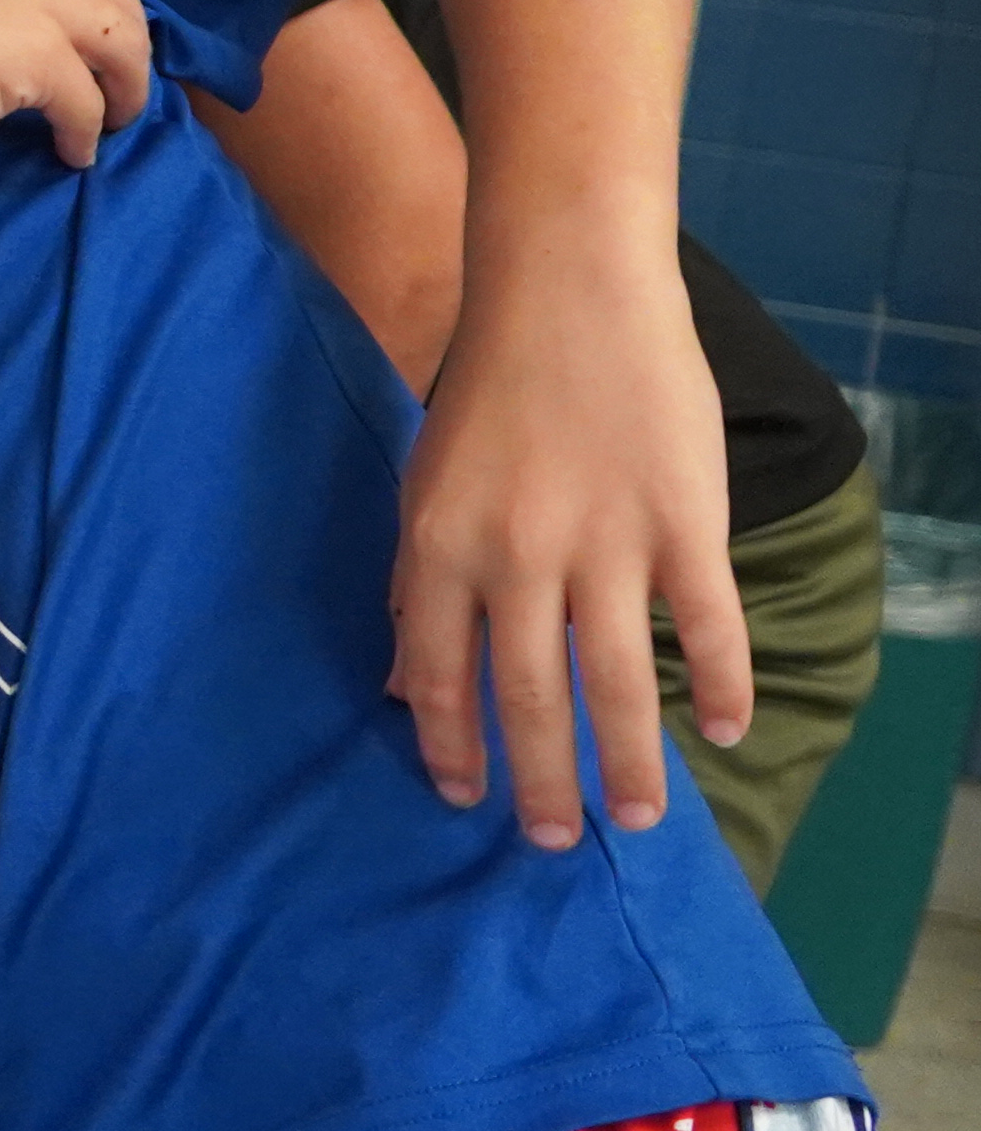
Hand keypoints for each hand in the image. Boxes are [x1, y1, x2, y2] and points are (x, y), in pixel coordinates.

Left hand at [393, 248, 743, 848]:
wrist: (567, 289)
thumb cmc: (488, 387)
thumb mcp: (424, 482)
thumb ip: (419, 581)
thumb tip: (406, 684)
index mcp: (440, 547)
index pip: (436, 675)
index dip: (450, 744)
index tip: (463, 798)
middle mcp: (516, 556)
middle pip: (527, 697)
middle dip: (539, 779)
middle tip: (554, 841)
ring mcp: (606, 540)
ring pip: (618, 681)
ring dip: (630, 760)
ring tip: (637, 818)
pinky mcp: (684, 519)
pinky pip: (707, 622)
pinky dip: (722, 682)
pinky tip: (726, 731)